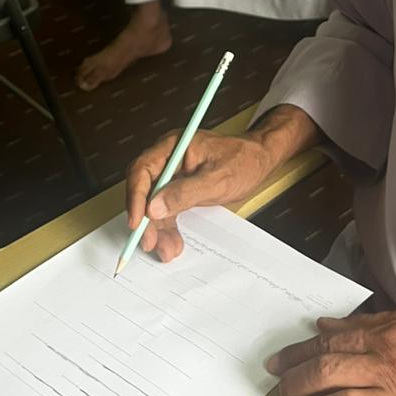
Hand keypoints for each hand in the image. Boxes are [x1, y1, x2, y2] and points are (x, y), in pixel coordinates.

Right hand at [125, 130, 274, 260]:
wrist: (260, 160)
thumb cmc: (244, 160)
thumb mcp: (218, 179)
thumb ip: (185, 192)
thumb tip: (154, 207)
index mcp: (173, 147)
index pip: (142, 170)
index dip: (135, 197)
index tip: (137, 221)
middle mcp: (168, 159)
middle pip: (144, 190)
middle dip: (145, 220)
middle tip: (149, 242)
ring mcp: (173, 174)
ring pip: (153, 205)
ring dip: (157, 229)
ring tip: (166, 249)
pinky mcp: (178, 189)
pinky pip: (165, 210)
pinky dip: (167, 228)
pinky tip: (172, 242)